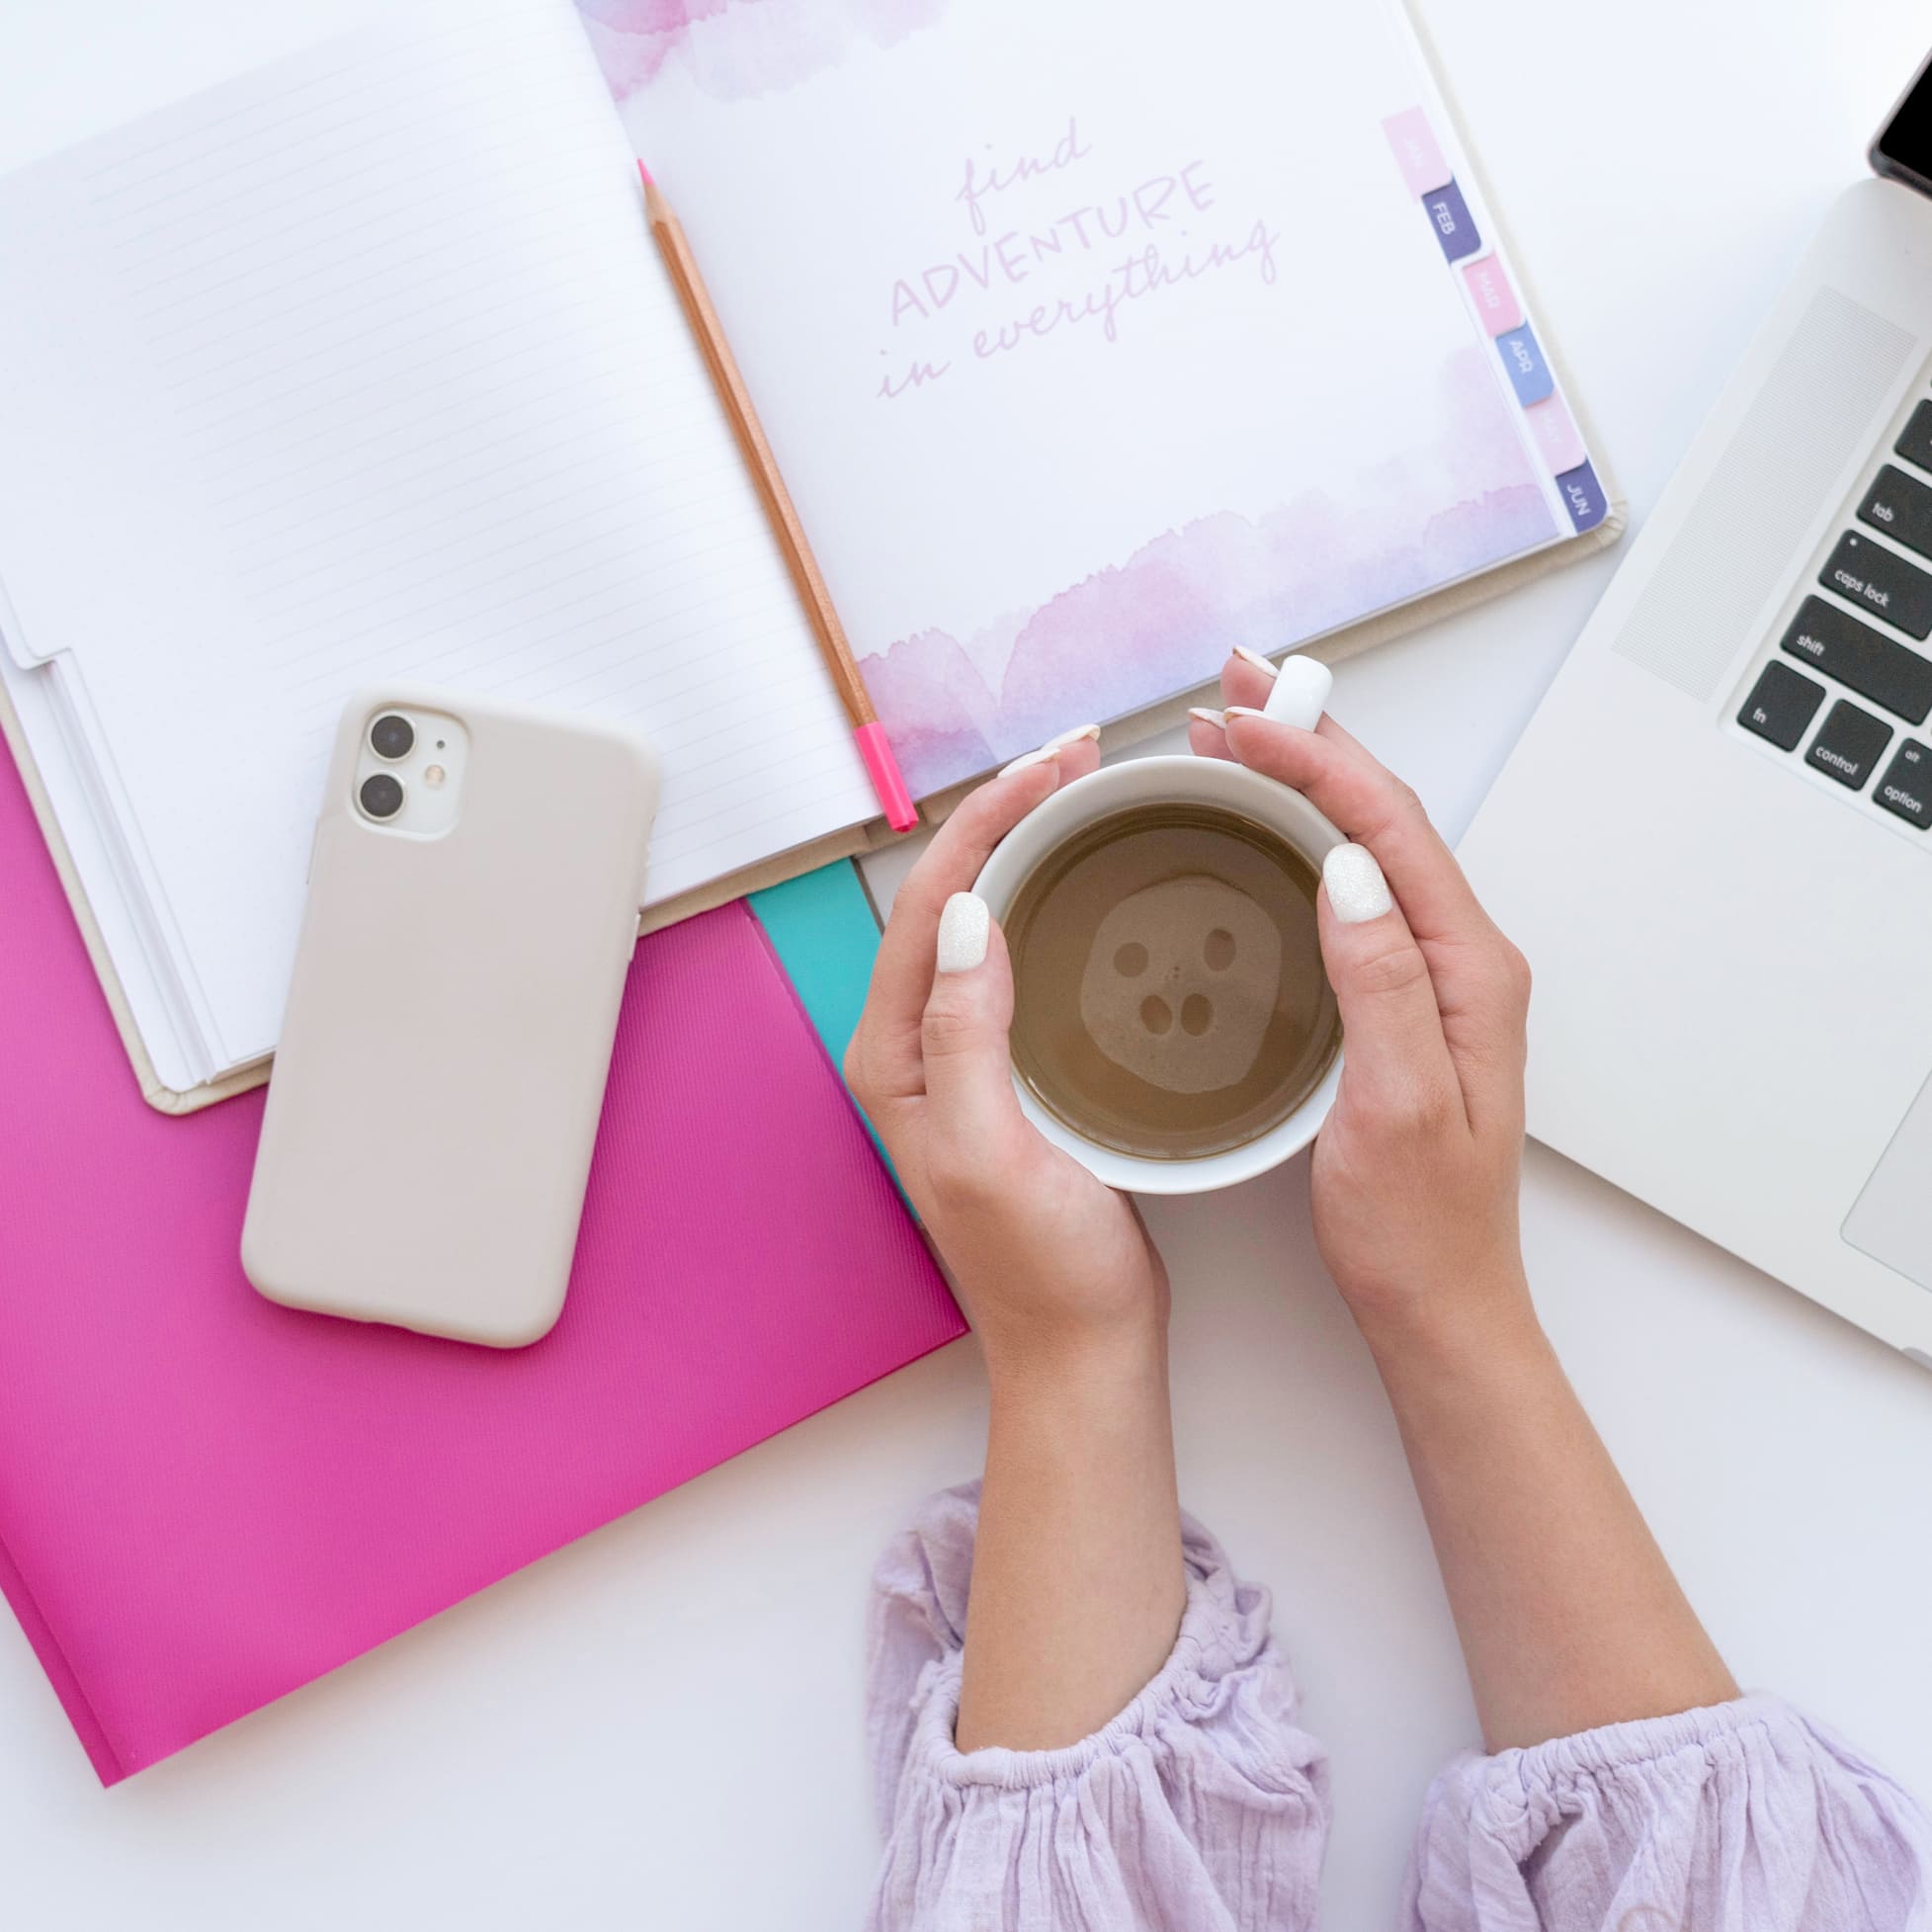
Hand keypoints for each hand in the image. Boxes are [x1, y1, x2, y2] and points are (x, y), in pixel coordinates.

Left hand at [844, 732, 1167, 1374]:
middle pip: (953, 894)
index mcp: (895, 1053)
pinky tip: (1100, 881)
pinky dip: (1058, 900)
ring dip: (1030, 847)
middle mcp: (916, 1042)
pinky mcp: (1014, 1065)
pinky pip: (1026, 956)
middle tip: (1080, 757)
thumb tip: (971, 913)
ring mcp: (964, 1052)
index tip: (1052, 768)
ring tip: (1089, 792)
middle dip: (1008, 812)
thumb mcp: (996, 1153)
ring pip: (989, 916)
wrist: (1084, 1347)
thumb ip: (968, 1035)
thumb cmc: (1042, 1272)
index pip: (930, 903)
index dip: (988, 821)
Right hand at [1189, 655, 1532, 1345]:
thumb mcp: (1396, 1110)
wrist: (1440, 1303)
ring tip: (1231, 733)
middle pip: (1384, 812)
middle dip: (1307, 737)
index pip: (1389, 827)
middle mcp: (1460, 956)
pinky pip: (1351, 886)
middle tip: (1230, 686)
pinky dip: (1301, 834)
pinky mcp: (1400, 997)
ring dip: (1301, 776)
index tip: (1239, 722)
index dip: (1314, 758)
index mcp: (1467, 968)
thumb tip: (1351, 869)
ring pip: (1366, 841)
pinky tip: (1259, 829)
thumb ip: (1382, 985)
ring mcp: (1432, 974)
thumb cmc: (1419, 1227)